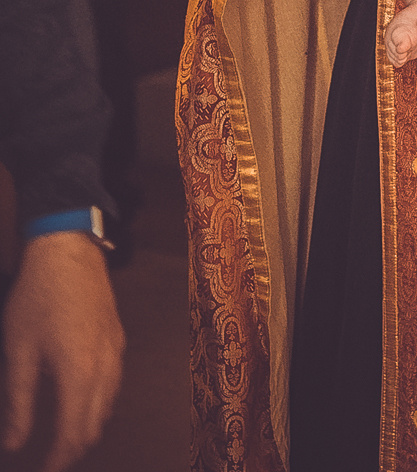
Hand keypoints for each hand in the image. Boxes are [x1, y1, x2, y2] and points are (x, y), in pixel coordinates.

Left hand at [2, 232, 123, 470]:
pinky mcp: (118, 337)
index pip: (73, 434)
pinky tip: (82, 402)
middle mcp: (105, 366)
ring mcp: (116, 350)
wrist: (69, 248)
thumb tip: (15, 443)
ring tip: (62, 439)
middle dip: (74, 449)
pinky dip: (99, 404)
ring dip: (88, 428)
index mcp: (79, 373)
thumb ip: (19, 401)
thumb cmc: (39, 297)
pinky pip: (114, 384)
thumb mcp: (19, 350)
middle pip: (95, 425)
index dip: (58, 461)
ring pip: (109, 406)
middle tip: (50, 460)